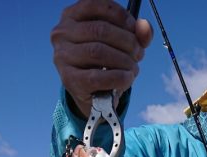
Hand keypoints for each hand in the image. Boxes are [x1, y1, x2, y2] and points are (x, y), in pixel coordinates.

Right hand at [51, 0, 152, 116]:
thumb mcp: (119, 44)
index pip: (97, 5)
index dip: (121, 16)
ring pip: (98, 52)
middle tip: (139, 54)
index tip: (135, 29)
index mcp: (72, 16)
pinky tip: (127, 79)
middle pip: (100, 30)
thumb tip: (144, 27)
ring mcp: (62, 57)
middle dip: (127, 41)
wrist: (93, 97)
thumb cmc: (104, 64)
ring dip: (124, 61)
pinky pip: (97, 77)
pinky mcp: (69, 80)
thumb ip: (135, 33)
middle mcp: (62, 33)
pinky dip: (118, 77)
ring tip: (133, 68)